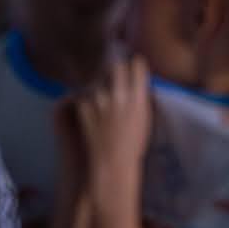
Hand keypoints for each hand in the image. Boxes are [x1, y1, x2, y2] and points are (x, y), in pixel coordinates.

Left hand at [74, 55, 151, 181]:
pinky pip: (83, 95)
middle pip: (116, 67)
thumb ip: (141, 100)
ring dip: (98, 85)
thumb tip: (138, 86)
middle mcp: (119, 96)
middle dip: (115, 68)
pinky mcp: (83, 107)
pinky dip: (85, 99)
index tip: (133, 64)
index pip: (137, 67)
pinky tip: (88, 108)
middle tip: (113, 73)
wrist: (112, 163)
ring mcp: (99, 101)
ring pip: (97, 80)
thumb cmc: (133, 146)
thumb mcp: (145, 120)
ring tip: (99, 96)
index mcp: (138, 99)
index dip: (135, 64)